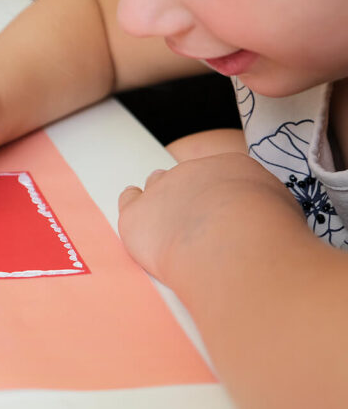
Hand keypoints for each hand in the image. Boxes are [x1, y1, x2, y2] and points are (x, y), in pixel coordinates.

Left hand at [117, 152, 307, 283]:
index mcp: (229, 167)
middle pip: (183, 179)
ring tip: (167, 225)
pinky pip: (128, 202)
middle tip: (196, 224)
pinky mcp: (136, 214)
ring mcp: (161, 190)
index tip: (220, 212)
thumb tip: (261, 217)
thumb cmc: (266, 231)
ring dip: (159, 204)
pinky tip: (139, 223)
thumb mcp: (280, 209)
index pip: (217, 175)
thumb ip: (263, 206)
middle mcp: (192, 171)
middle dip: (188, 199)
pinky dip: (133, 211)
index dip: (217, 195)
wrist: (233, 240)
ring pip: (154, 189)